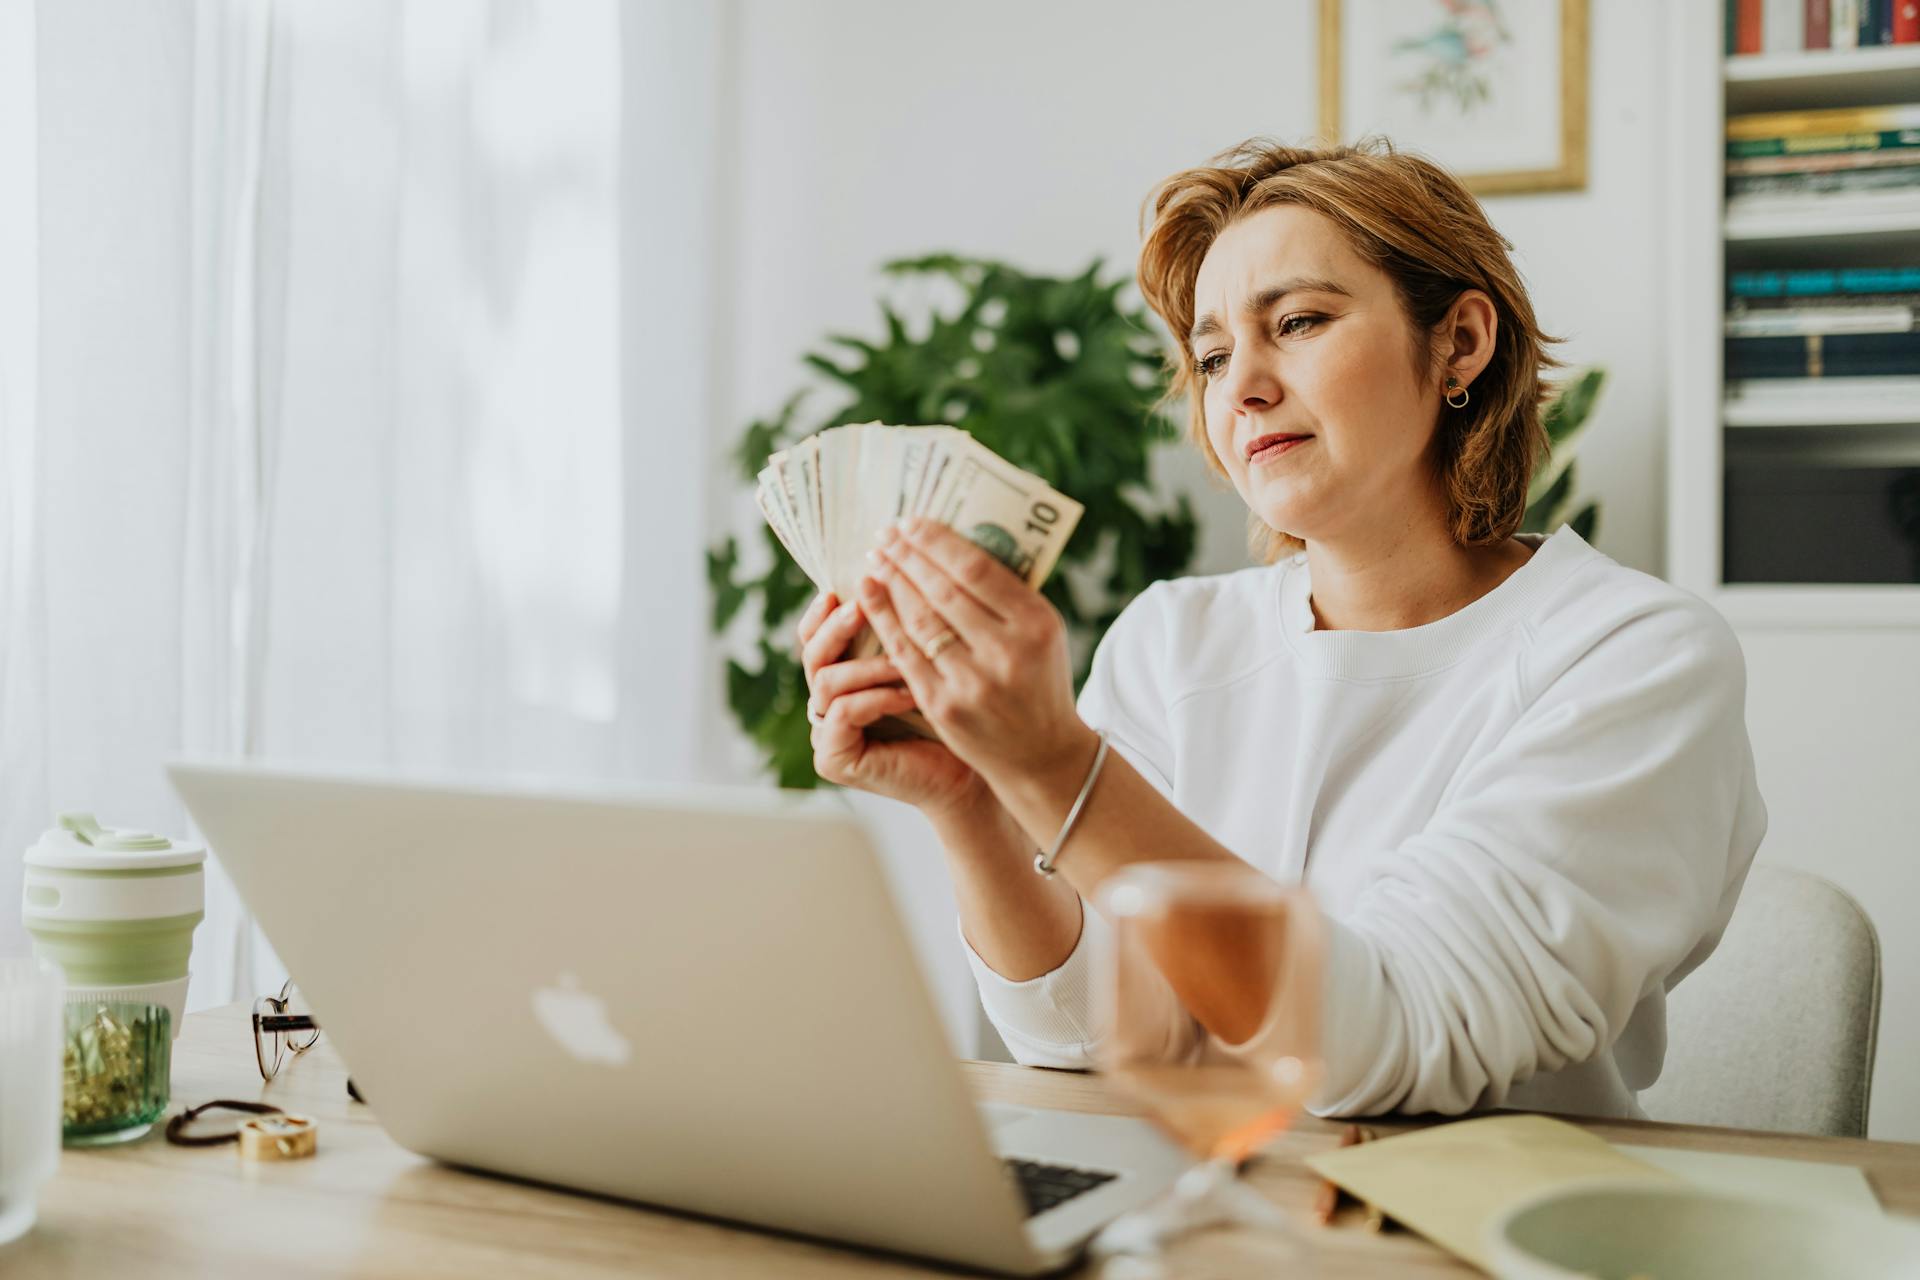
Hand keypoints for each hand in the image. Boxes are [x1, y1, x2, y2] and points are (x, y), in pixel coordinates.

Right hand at [796, 591, 993, 817]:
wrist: (971, 775)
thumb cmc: (957, 713)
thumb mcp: (927, 658)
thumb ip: (904, 624)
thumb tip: (898, 563)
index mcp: (843, 674)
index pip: (816, 635)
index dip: (824, 611)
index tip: (841, 588)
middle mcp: (826, 703)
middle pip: (811, 653)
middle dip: (836, 628)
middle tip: (861, 607)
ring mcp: (826, 732)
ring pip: (826, 681)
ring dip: (867, 666)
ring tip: (904, 662)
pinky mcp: (833, 758)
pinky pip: (842, 713)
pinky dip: (875, 699)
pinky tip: (909, 695)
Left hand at [858, 518, 1091, 789]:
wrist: (1042, 754)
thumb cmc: (1039, 680)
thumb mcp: (1043, 632)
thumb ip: (1007, 596)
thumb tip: (952, 545)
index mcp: (1036, 624)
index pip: (977, 569)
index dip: (937, 542)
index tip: (912, 523)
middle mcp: (1006, 652)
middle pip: (943, 591)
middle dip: (908, 557)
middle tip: (886, 534)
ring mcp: (972, 682)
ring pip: (920, 620)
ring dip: (891, 583)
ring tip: (875, 559)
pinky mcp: (944, 706)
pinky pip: (905, 654)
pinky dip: (884, 619)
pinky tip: (869, 596)